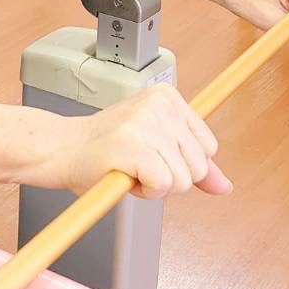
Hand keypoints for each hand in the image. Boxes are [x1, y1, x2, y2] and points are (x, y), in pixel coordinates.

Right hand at [59, 85, 230, 198]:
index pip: (208, 146)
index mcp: (167, 97)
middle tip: (137, 162)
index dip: (180, 162)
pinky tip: (125, 174)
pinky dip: (145, 191)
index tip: (150, 153)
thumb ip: (192, 165)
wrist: (64, 150)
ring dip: (155, 185)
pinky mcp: (134, 146)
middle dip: (170, 176)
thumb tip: (225, 186)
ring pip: (182, 180)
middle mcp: (159, 105)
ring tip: (129, 167)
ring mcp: (146, 124)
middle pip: (198, 165)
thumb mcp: (157, 148)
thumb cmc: (107, 151)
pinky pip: (163, 186)